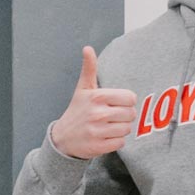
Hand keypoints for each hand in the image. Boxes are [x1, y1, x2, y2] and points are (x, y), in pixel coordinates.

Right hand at [46, 45, 139, 160]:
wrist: (62, 138)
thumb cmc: (77, 111)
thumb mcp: (83, 89)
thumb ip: (89, 68)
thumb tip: (87, 48)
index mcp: (97, 97)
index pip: (130, 98)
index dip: (125, 101)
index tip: (115, 104)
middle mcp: (98, 114)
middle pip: (131, 114)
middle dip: (124, 116)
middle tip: (112, 116)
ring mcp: (98, 131)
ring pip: (127, 129)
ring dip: (120, 129)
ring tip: (108, 127)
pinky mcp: (98, 146)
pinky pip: (121, 143)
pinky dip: (116, 141)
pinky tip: (105, 137)